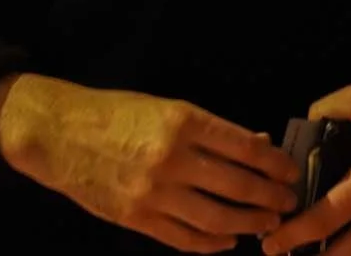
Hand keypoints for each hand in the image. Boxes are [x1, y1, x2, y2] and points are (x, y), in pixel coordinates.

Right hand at [0, 74, 300, 252]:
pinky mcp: (138, 219)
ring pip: (218, 219)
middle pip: (239, 186)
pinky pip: (186, 239)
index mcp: (182, 121)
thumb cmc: (117, 113)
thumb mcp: (166, 108)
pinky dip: (213, 243)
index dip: (275, 163)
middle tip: (289, 203)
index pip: (245, 147)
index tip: (290, 172)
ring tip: (266, 224)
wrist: (59, 134)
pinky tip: (228, 240)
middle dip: (271, 198)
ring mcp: (154, 193)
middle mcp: (172, 157)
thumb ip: (212, 130)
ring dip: (250, 224)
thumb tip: (259, 144)